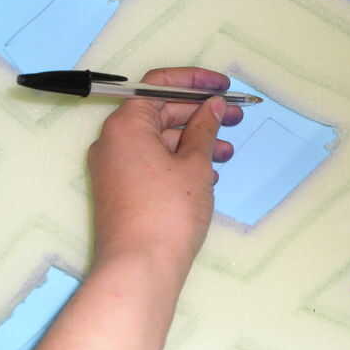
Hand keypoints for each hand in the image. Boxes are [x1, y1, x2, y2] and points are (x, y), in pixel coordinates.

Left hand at [88, 67, 242, 273]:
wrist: (139, 268)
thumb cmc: (170, 210)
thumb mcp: (195, 165)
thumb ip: (204, 128)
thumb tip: (212, 105)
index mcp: (127, 124)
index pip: (160, 85)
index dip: (196, 82)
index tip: (224, 87)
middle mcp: (114, 140)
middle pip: (161, 113)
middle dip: (201, 115)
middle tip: (235, 119)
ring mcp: (115, 166)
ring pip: (160, 141)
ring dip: (195, 142)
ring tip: (227, 153)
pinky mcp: (122, 189)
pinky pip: (153, 163)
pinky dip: (180, 163)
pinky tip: (208, 176)